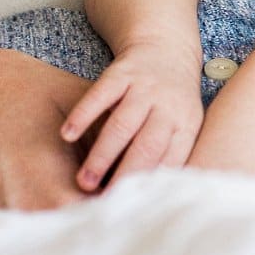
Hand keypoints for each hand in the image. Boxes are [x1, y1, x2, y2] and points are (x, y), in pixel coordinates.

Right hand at [59, 42, 204, 191]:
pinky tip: (68, 134)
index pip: (172, 159)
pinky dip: (84, 114)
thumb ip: (170, 155)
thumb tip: (153, 199)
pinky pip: (101, 95)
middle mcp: (168, 106)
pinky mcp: (122, 72)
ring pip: (122, 124)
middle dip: (125, 176)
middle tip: (105, 200)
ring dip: (102, 155)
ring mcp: (145, 87)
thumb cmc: (172, 101)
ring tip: (84, 180)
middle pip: (147, 146)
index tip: (135, 207)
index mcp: (186, 124)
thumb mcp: (183, 124)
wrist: (167, 47)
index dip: (152, 184)